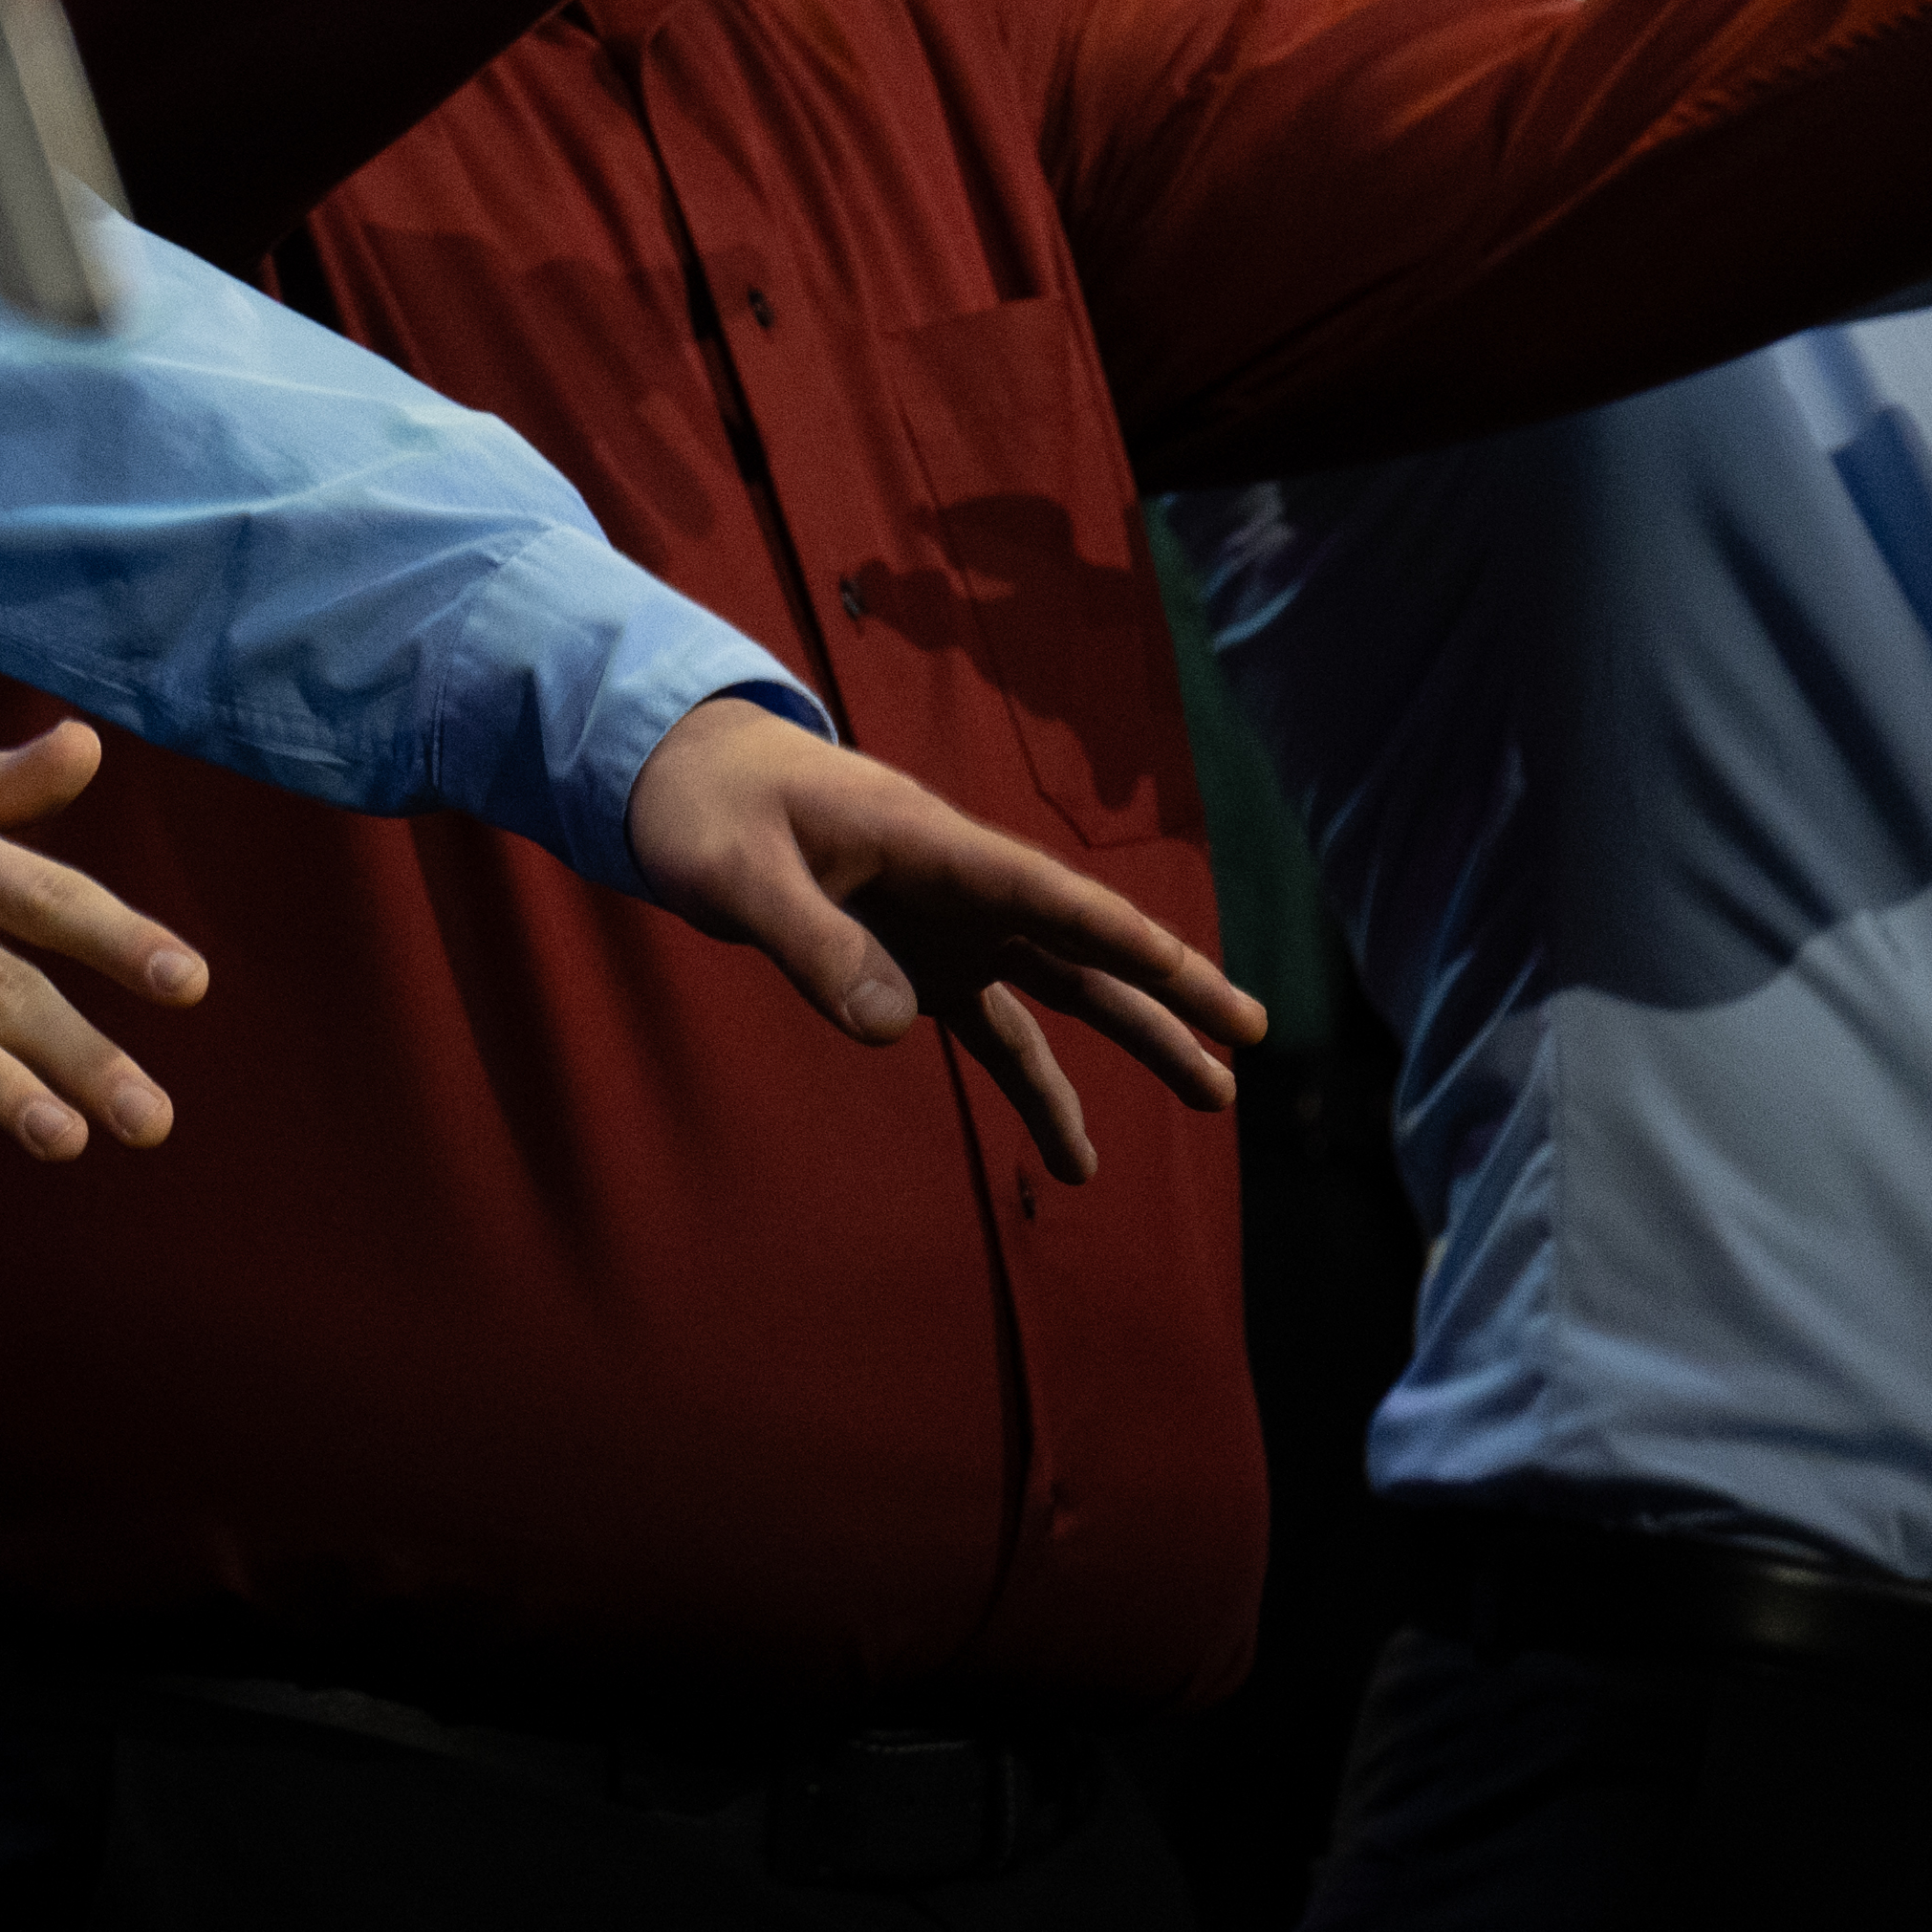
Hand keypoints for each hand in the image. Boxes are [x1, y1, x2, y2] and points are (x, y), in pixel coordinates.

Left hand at [622, 697, 1258, 1183]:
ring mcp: (946, 928)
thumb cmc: (708, 808)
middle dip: (1170, 990)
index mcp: (931, 847)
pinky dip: (1038, 1085)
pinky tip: (1076, 1155)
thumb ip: (811, 941)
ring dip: (1132, 1043)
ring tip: (1215, 1102)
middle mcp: (959, 889)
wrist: (680, 776)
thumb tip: (897, 1028)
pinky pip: (996, 1030)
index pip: (1049, 896)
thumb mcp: (735, 871)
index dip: (1127, 940)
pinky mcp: (917, 963)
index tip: (1202, 984)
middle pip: (1083, 943)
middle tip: (1251, 1038)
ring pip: (1060, 991)